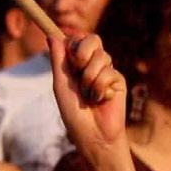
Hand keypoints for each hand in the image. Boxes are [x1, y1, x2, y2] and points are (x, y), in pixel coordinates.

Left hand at [52, 33, 126, 164]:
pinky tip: (101, 100)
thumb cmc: (73, 113)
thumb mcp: (61, 85)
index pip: (76, 39)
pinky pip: (109, 72)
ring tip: (89, 95)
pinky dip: (100, 88)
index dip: (73, 42)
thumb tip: (52, 36)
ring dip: (89, 77)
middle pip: (93, 39)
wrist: (93, 134)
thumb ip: (58, 60)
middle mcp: (91, 65)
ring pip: (102, 56)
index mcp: (74, 64)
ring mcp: (106, 71)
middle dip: (83, 52)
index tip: (68, 55)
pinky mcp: (118, 81)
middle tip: (78, 68)